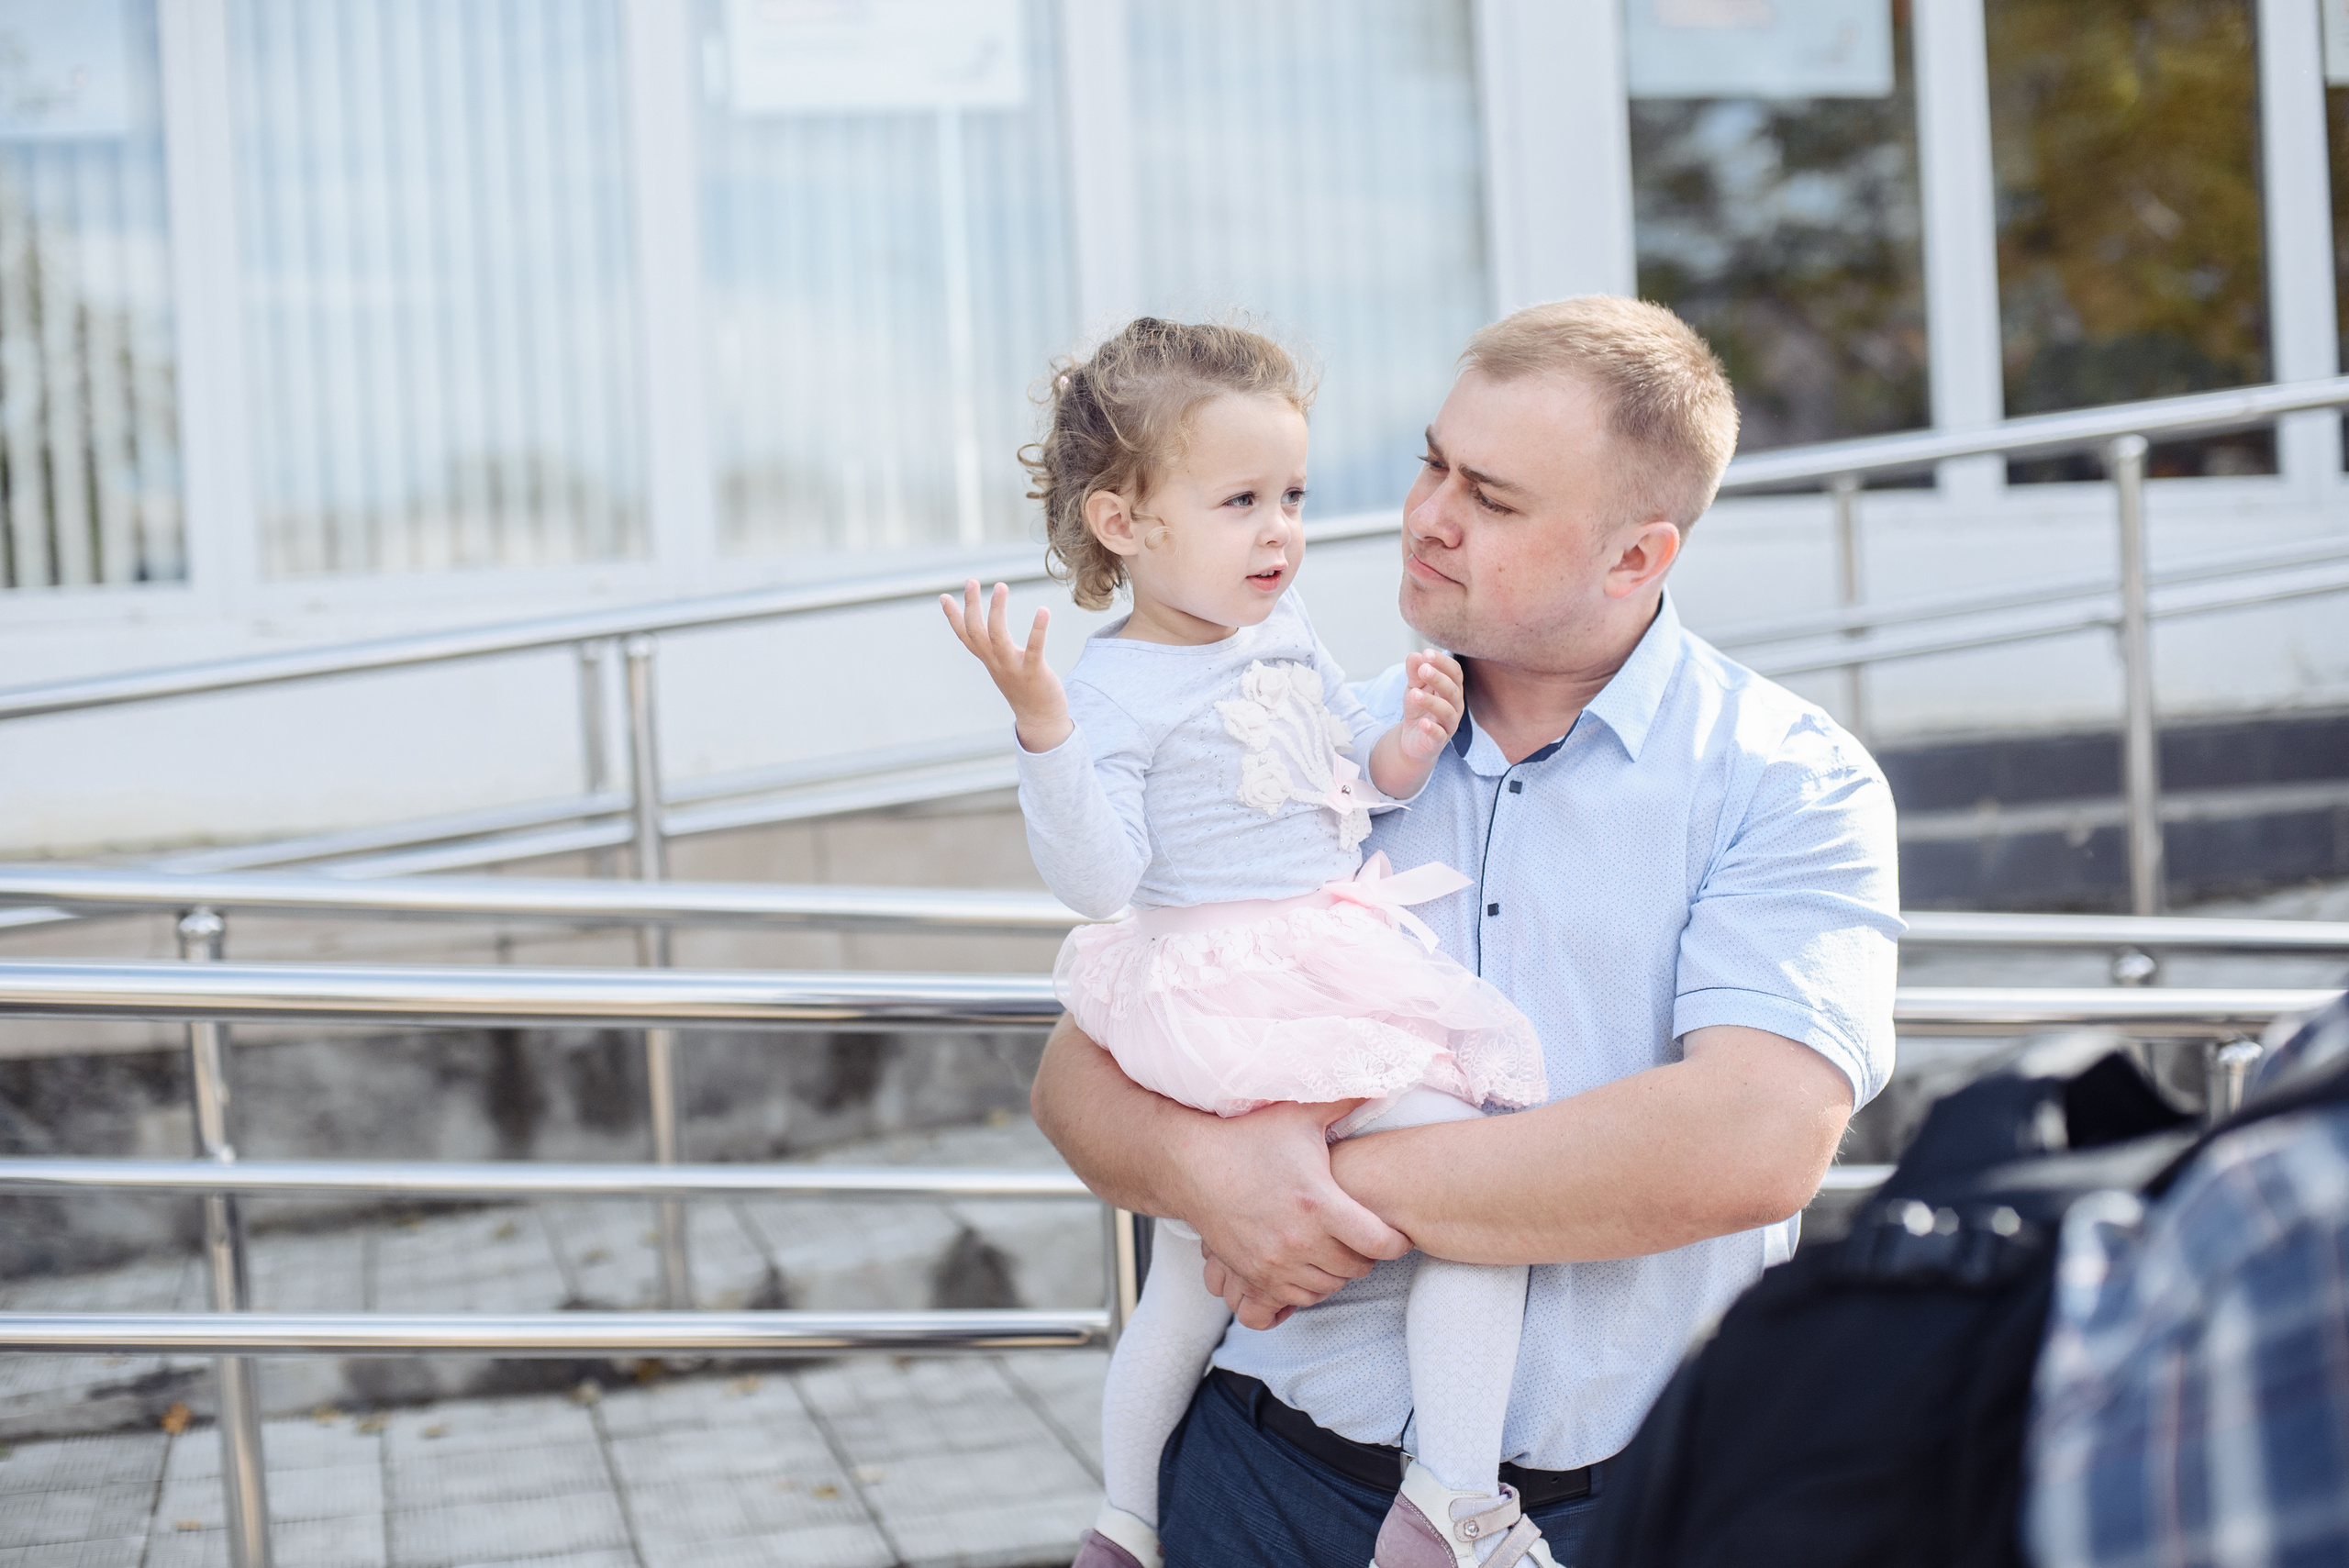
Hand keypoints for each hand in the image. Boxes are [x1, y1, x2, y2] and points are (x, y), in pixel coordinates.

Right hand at [939, 580, 1071, 752]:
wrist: (1041, 720)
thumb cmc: (1024, 688)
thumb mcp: (1004, 666)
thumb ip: (995, 649)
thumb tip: (989, 630)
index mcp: (989, 660)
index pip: (965, 637)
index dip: (953, 617)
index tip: (944, 596)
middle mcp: (996, 663)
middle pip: (976, 632)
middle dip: (971, 606)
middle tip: (971, 581)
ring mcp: (1013, 669)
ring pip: (997, 637)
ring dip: (996, 610)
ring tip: (1001, 586)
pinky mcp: (1035, 672)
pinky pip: (1034, 648)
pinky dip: (1038, 629)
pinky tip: (1043, 610)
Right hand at [1172, 1100, 1411, 1329]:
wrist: (1191, 1165)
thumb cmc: (1248, 1138)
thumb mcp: (1299, 1115)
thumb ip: (1346, 1099)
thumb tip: (1383, 1082)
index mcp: (1319, 1204)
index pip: (1379, 1244)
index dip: (1396, 1242)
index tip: (1396, 1235)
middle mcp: (1299, 1241)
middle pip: (1357, 1269)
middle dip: (1366, 1254)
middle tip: (1364, 1236)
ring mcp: (1274, 1263)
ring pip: (1328, 1287)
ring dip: (1337, 1272)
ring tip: (1337, 1249)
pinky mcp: (1254, 1275)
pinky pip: (1296, 1299)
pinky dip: (1308, 1287)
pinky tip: (1309, 1264)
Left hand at [1398, 650, 1464, 761]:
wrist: (1413, 738)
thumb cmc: (1419, 708)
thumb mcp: (1414, 687)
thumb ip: (1415, 672)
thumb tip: (1415, 655)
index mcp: (1451, 688)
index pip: (1454, 672)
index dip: (1443, 662)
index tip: (1427, 653)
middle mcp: (1455, 705)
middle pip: (1452, 690)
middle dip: (1439, 678)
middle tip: (1424, 669)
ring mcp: (1448, 724)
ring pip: (1446, 711)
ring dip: (1431, 701)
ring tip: (1414, 694)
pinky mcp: (1438, 741)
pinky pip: (1439, 735)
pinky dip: (1432, 729)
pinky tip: (1422, 723)